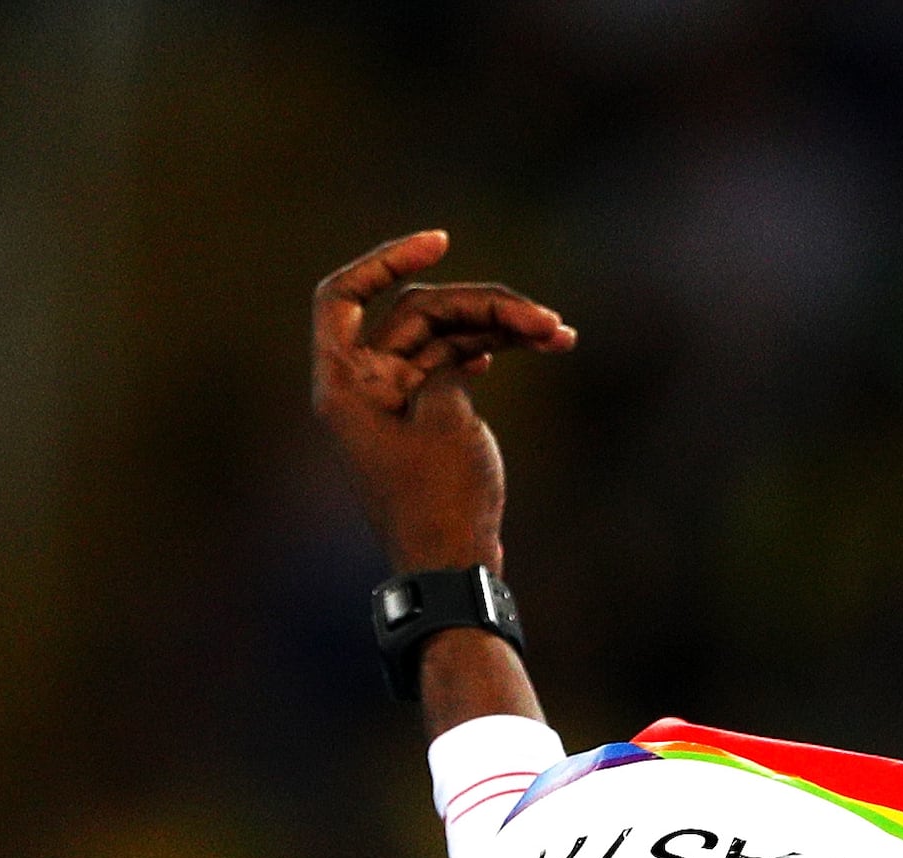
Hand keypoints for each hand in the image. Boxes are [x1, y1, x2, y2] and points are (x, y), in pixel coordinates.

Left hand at [310, 230, 576, 574]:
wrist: (454, 569)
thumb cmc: (440, 501)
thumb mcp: (444, 417)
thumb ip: (445, 362)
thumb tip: (462, 349)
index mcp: (345, 383)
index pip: (344, 295)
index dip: (385, 259)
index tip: (441, 242)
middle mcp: (364, 385)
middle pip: (417, 313)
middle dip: (482, 306)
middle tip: (542, 318)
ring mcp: (396, 400)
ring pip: (445, 336)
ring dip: (501, 328)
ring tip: (559, 333)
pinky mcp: (426, 416)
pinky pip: (455, 364)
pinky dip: (491, 351)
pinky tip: (533, 346)